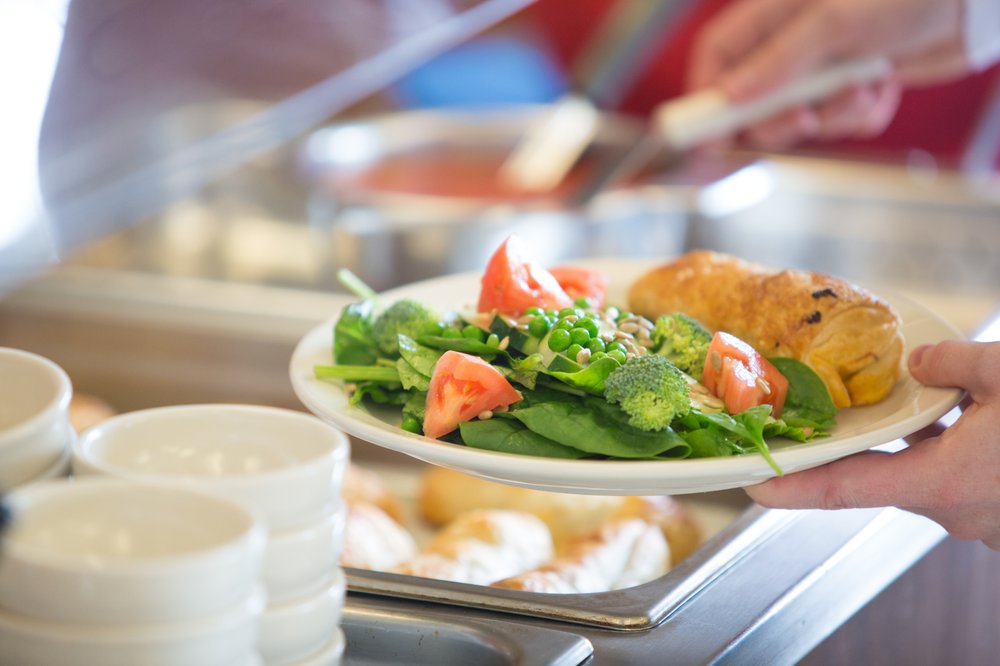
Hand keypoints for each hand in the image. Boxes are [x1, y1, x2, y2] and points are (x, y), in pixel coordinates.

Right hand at [687, 0, 971, 148]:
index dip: (706, 96)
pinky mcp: (852, 88)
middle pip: (753, 102)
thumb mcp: (831, 22)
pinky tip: (882, 86)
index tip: (706, 133)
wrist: (967, 4)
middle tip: (803, 118)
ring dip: (833, 115)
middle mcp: (791, 46)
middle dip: (780, 119)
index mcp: (772, 17)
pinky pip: (840, 122)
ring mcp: (822, 69)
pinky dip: (862, 115)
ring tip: (862, 87)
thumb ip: (776, 61)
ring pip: (801, 118)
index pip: (716, 58)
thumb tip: (731, 93)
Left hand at [746, 340, 999, 550]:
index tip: (752, 486)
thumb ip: (953, 362)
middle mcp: (954, 509)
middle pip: (880, 477)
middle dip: (851, 449)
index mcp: (941, 482)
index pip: (844, 488)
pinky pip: (955, 479)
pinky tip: (956, 421)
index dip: (792, 487)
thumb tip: (920, 360)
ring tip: (893, 409)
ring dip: (907, 447)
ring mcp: (982, 516)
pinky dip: (944, 453)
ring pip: (922, 476)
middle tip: (814, 426)